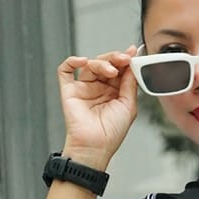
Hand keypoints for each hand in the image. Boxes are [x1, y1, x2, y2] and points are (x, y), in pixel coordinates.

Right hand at [56, 45, 140, 166]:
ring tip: (111, 70)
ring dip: (101, 63)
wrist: (95, 146)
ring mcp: (84, 88)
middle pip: (105, 63)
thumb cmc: (111, 133)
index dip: (126, 59)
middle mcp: (99, 88)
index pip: (119, 69)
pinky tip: (83, 61)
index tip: (134, 52)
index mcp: (114, 91)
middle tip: (124, 59)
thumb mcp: (128, 105)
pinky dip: (72, 61)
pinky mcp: (69, 90)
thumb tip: (133, 63)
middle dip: (115, 58)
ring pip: (90, 64)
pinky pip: (65, 71)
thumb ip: (130, 83)